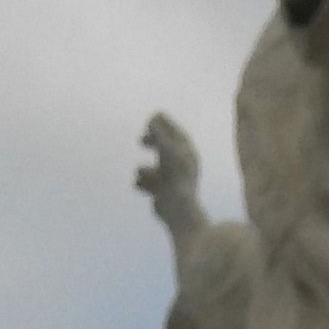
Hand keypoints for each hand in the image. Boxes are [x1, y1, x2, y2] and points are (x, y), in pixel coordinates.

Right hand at [135, 113, 204, 232]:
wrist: (179, 210)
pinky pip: (145, 183)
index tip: (149, 122)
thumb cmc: (176, 177)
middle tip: (141, 140)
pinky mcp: (162, 193)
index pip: (174, 131)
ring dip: (144, 171)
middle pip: (164, 146)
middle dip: (152, 142)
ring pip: (152, 168)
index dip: (161, 125)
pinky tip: (143, 188)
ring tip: (142, 174)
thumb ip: (159, 133)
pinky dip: (142, 183)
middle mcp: (181, 166)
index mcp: (187, 153)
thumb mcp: (167, 150)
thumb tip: (153, 118)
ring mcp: (172, 179)